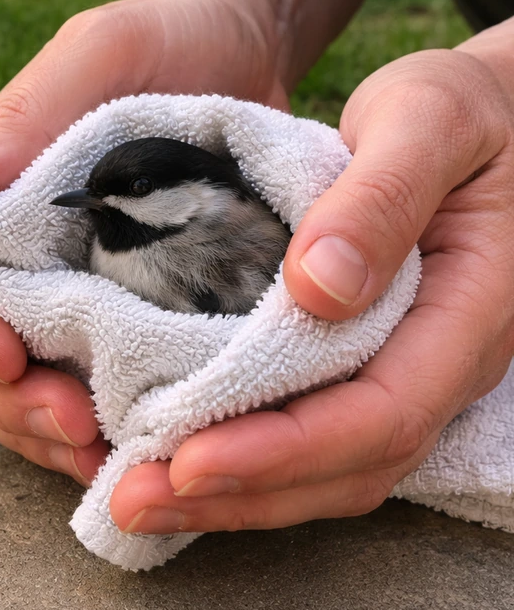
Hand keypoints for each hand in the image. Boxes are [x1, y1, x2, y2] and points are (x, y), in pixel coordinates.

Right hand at [0, 0, 286, 484]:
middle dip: (9, 403)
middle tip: (74, 428)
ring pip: (20, 388)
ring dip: (47, 433)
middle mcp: (19, 258)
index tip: (8, 360)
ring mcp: (68, 295)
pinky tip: (133, 448)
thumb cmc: (167, 40)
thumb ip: (22, 116)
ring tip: (107, 458)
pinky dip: (98, 428)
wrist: (246, 51)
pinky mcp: (124, 320)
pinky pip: (87, 389)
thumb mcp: (100, 54)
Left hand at [109, 42, 513, 533]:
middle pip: (345, 466)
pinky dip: (246, 460)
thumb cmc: (462, 108)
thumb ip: (381, 199)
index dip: (283, 450)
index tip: (188, 458)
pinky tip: (178, 457)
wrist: (491, 115)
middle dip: (238, 493)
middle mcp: (440, 363)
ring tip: (137, 499)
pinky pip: (312, 437)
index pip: (381, 414)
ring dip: (233, 494)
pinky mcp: (366, 363)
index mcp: (469, 314)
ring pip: (328, 469)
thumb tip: (319, 288)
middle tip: (130, 501)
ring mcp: (406, 370)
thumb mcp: (427, 119)